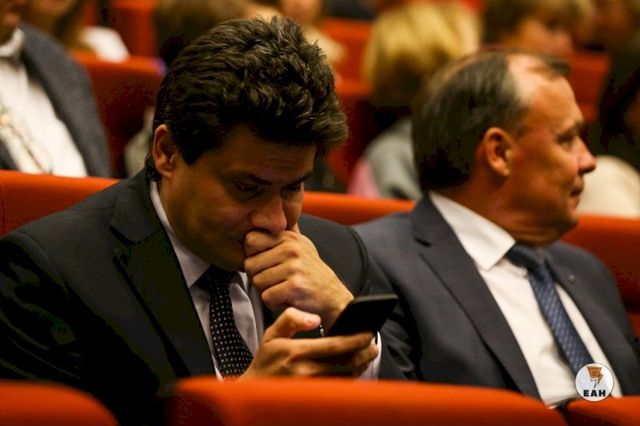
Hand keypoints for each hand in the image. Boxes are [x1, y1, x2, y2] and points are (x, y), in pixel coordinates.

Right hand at [241, 307, 376, 377]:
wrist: (256, 389)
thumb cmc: (266, 360)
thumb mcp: (272, 334)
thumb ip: (291, 319)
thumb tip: (314, 318)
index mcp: (296, 353)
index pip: (334, 346)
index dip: (354, 340)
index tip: (367, 334)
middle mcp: (305, 372)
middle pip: (344, 363)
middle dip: (363, 354)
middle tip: (373, 346)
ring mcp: (310, 387)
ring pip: (344, 377)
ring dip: (360, 366)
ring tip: (367, 355)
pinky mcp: (313, 397)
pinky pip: (338, 387)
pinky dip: (350, 377)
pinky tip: (355, 368)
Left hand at [244, 224, 352, 326]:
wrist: (333, 296)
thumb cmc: (311, 273)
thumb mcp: (300, 247)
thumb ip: (280, 237)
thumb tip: (257, 224)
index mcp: (289, 237)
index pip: (251, 239)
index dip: (252, 255)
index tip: (263, 264)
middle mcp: (291, 249)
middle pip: (250, 264)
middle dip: (257, 277)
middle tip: (273, 281)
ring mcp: (294, 267)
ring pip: (257, 281)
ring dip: (265, 291)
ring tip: (281, 289)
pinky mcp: (295, 286)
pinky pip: (267, 297)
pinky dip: (273, 303)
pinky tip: (285, 298)